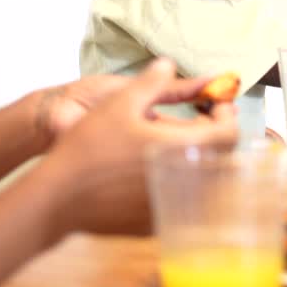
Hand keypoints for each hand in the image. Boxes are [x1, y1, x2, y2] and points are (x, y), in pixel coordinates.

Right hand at [36, 58, 238, 237]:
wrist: (57, 198)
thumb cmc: (88, 147)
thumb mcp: (120, 102)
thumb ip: (151, 81)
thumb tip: (168, 63)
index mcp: (182, 149)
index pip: (229, 133)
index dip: (227, 114)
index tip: (215, 103)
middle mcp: (185, 182)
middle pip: (223, 158)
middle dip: (217, 134)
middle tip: (201, 119)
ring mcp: (172, 205)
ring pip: (206, 181)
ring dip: (202, 156)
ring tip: (179, 140)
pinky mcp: (155, 222)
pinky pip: (183, 199)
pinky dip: (183, 179)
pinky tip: (158, 166)